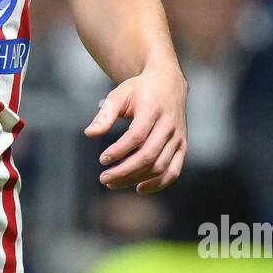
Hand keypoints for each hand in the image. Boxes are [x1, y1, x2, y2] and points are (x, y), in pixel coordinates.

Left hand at [84, 68, 187, 193]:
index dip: (119, 151)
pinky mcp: (182, 146)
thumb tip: (90, 134)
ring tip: (113, 183)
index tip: (102, 160)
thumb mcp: (119, 94)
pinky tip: (139, 188)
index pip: (137, 136)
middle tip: (104, 178)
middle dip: (124, 171)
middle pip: (148, 155)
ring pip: (160, 166)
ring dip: (136, 178)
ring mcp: (178, 138)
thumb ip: (105, 114)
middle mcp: (169, 125)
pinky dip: (158, 183)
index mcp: (153, 109)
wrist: (168, 83)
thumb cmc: (139, 90)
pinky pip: (174, 171)